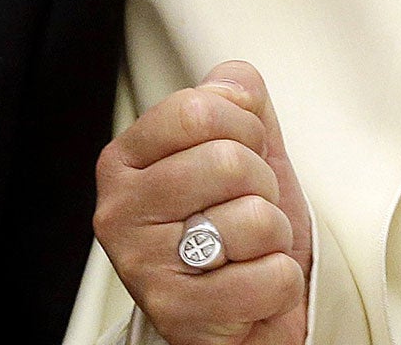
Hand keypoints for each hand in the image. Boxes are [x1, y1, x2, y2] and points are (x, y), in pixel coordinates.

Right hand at [94, 60, 311, 344]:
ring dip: (275, 237)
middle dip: (264, 186)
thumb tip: (235, 83)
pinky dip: (281, 283)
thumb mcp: (241, 150)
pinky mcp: (179, 317)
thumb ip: (236, 101)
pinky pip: (271, 278)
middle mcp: (120, 212)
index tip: (245, 152)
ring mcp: (143, 268)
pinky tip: (251, 291)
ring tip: (248, 252)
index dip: (244, 127)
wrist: (241, 316)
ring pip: (254, 219)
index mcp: (125, 160)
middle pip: (228, 161)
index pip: (196, 110)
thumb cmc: (236, 229)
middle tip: (247, 210)